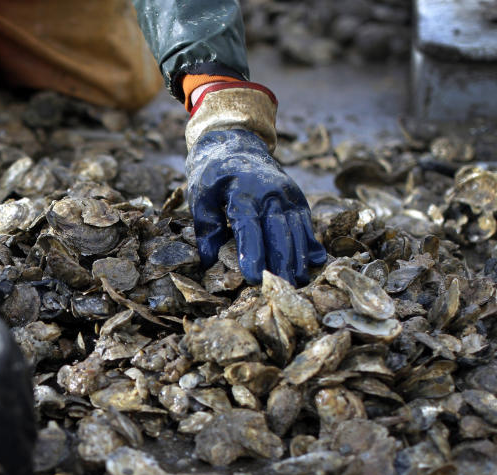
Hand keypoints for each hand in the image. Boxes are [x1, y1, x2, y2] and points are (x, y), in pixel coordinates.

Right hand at [0, 262, 35, 474]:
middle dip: (16, 420)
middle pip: (21, 399)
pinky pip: (18, 457)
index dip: (4, 393)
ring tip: (15, 466)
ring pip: (22, 429)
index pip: (10, 369)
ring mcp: (7, 397)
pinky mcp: (0, 430)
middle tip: (12, 440)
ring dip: (18, 448)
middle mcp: (9, 362)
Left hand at [186, 129, 326, 284]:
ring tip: (297, 284)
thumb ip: (206, 229)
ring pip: (296, 230)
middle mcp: (270, 192)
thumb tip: (210, 263)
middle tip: (279, 289)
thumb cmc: (214, 176)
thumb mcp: (201, 197)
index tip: (252, 277)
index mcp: (242, 192)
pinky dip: (310, 245)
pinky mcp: (297, 199)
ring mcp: (288, 195)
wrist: (236, 144)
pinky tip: (314, 264)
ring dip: (298, 259)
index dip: (251, 252)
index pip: (248, 225)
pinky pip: (306, 224)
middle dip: (280, 262)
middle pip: (278, 232)